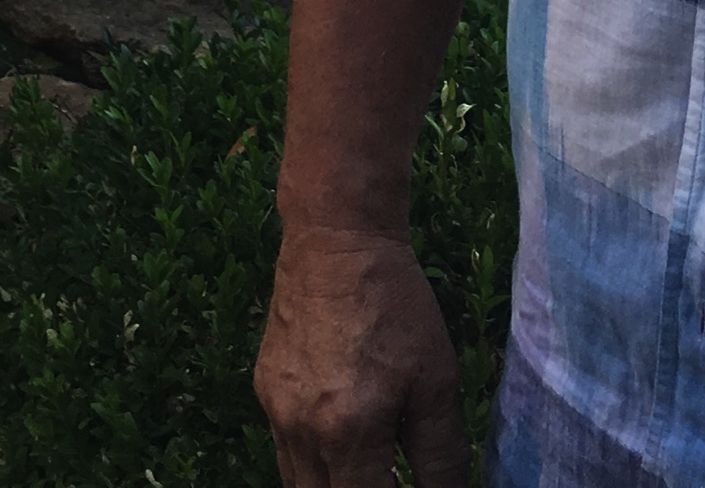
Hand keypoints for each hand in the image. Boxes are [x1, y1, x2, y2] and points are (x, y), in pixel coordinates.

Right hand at [256, 223, 471, 487]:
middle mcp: (301, 429)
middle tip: (390, 477)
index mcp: (348, 430)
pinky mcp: (263, 390)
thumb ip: (441, 456)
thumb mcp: (436, 383)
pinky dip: (313, 464)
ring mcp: (275, 411)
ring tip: (369, 472)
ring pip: (298, 484)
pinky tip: (341, 446)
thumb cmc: (396, 308)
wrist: (335, 240)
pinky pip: (284, 450)